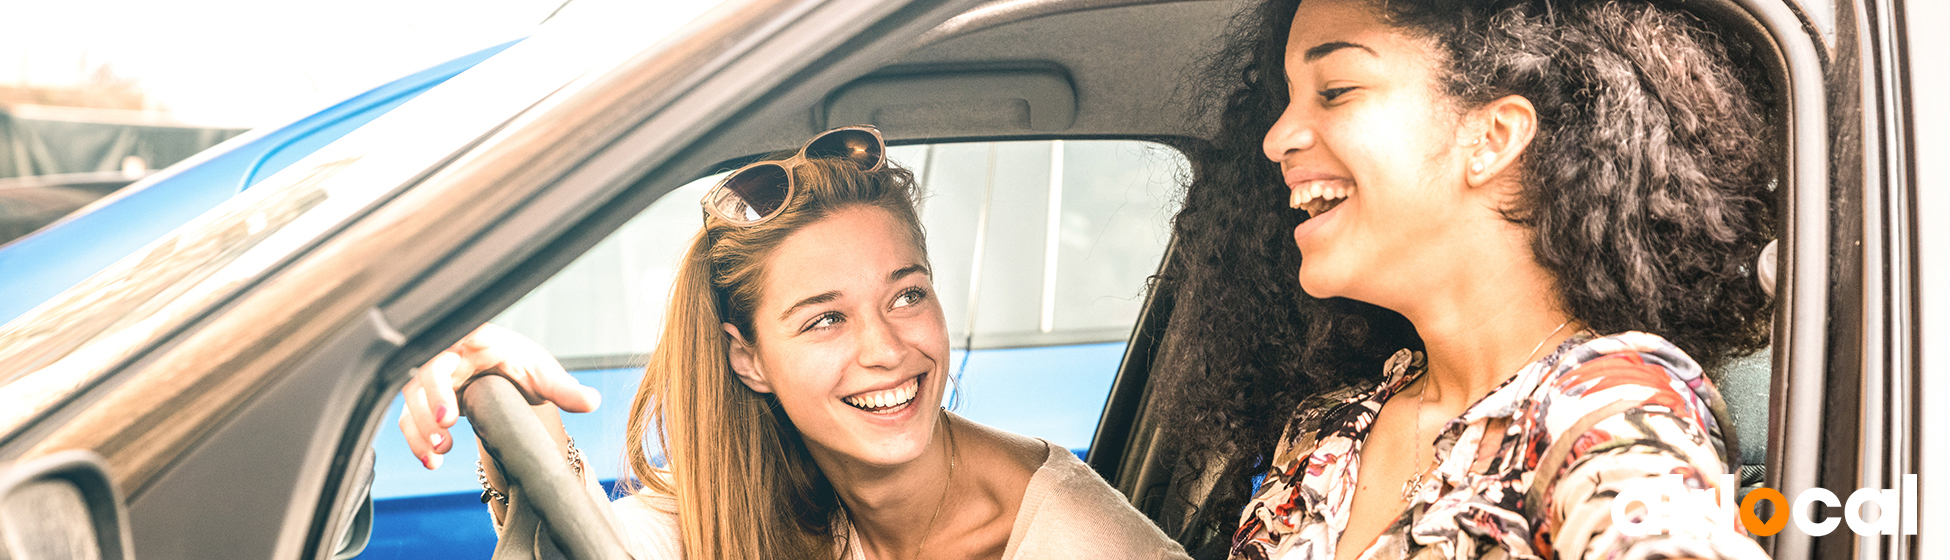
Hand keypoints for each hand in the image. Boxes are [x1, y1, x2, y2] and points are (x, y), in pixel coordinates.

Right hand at [398, 323, 599, 469]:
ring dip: (421, 427)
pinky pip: (410, 421)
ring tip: (440, 452)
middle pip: (426, 372)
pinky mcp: (425, 403)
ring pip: (412, 400)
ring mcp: (432, 380)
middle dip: (432, 398)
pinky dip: (417, 442)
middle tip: (447, 423)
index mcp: (476, 339)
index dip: (449, 354)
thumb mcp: (540, 372)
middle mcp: (448, 356)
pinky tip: (432, 461)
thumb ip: (563, 387)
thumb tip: (593, 402)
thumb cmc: (516, 363)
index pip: (456, 339)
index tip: (460, 379)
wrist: (499, 372)